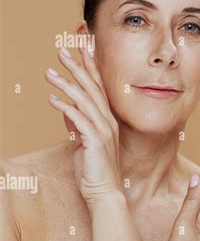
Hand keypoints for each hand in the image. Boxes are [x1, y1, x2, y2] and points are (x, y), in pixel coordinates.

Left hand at [45, 46, 121, 206]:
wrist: (104, 191)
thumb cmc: (95, 168)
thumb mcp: (83, 142)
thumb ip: (77, 124)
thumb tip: (65, 108)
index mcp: (107, 119)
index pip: (99, 87)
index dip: (91, 67)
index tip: (83, 49)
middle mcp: (108, 121)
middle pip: (92, 89)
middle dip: (78, 67)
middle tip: (64, 50)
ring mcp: (103, 130)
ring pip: (85, 101)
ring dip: (67, 84)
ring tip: (50, 72)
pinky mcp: (96, 141)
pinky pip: (80, 120)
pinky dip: (66, 108)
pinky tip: (53, 100)